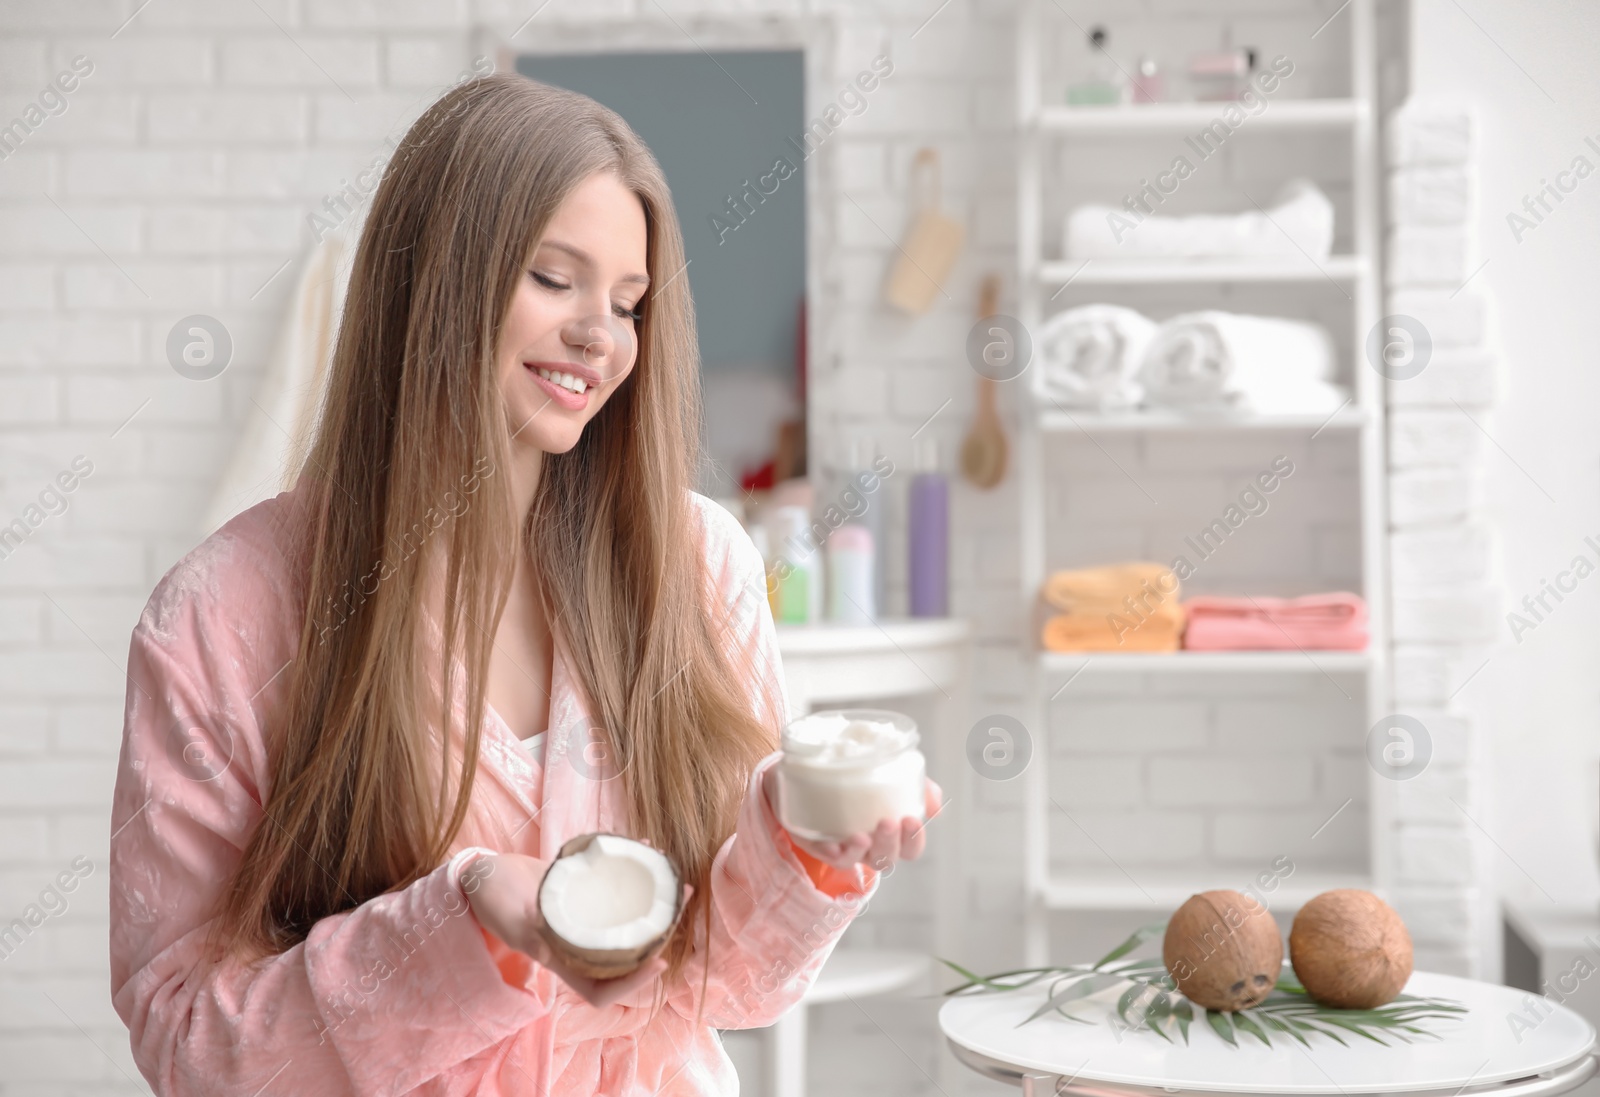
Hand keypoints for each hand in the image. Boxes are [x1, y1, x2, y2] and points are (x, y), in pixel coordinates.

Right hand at [463, 852, 686, 1007]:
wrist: (480, 873)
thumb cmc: (489, 900)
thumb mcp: (509, 918)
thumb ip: (530, 930)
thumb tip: (552, 944)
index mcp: (559, 959)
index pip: (600, 990)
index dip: (631, 984)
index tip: (659, 961)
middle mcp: (575, 942)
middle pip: (623, 950)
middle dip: (657, 931)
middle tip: (682, 902)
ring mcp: (580, 916)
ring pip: (623, 917)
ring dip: (652, 900)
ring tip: (676, 878)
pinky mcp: (579, 889)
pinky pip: (611, 884)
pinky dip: (630, 867)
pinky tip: (644, 846)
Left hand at [763, 771, 942, 873]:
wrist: (817, 755)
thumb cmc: (860, 769)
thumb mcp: (891, 770)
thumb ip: (915, 784)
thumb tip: (935, 805)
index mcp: (890, 831)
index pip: (909, 849)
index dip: (914, 840)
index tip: (912, 819)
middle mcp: (867, 843)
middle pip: (884, 860)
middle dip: (888, 844)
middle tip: (886, 822)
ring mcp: (839, 844)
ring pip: (854, 861)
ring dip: (859, 851)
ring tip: (861, 835)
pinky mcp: (812, 838)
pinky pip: (821, 853)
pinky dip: (828, 851)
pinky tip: (832, 843)